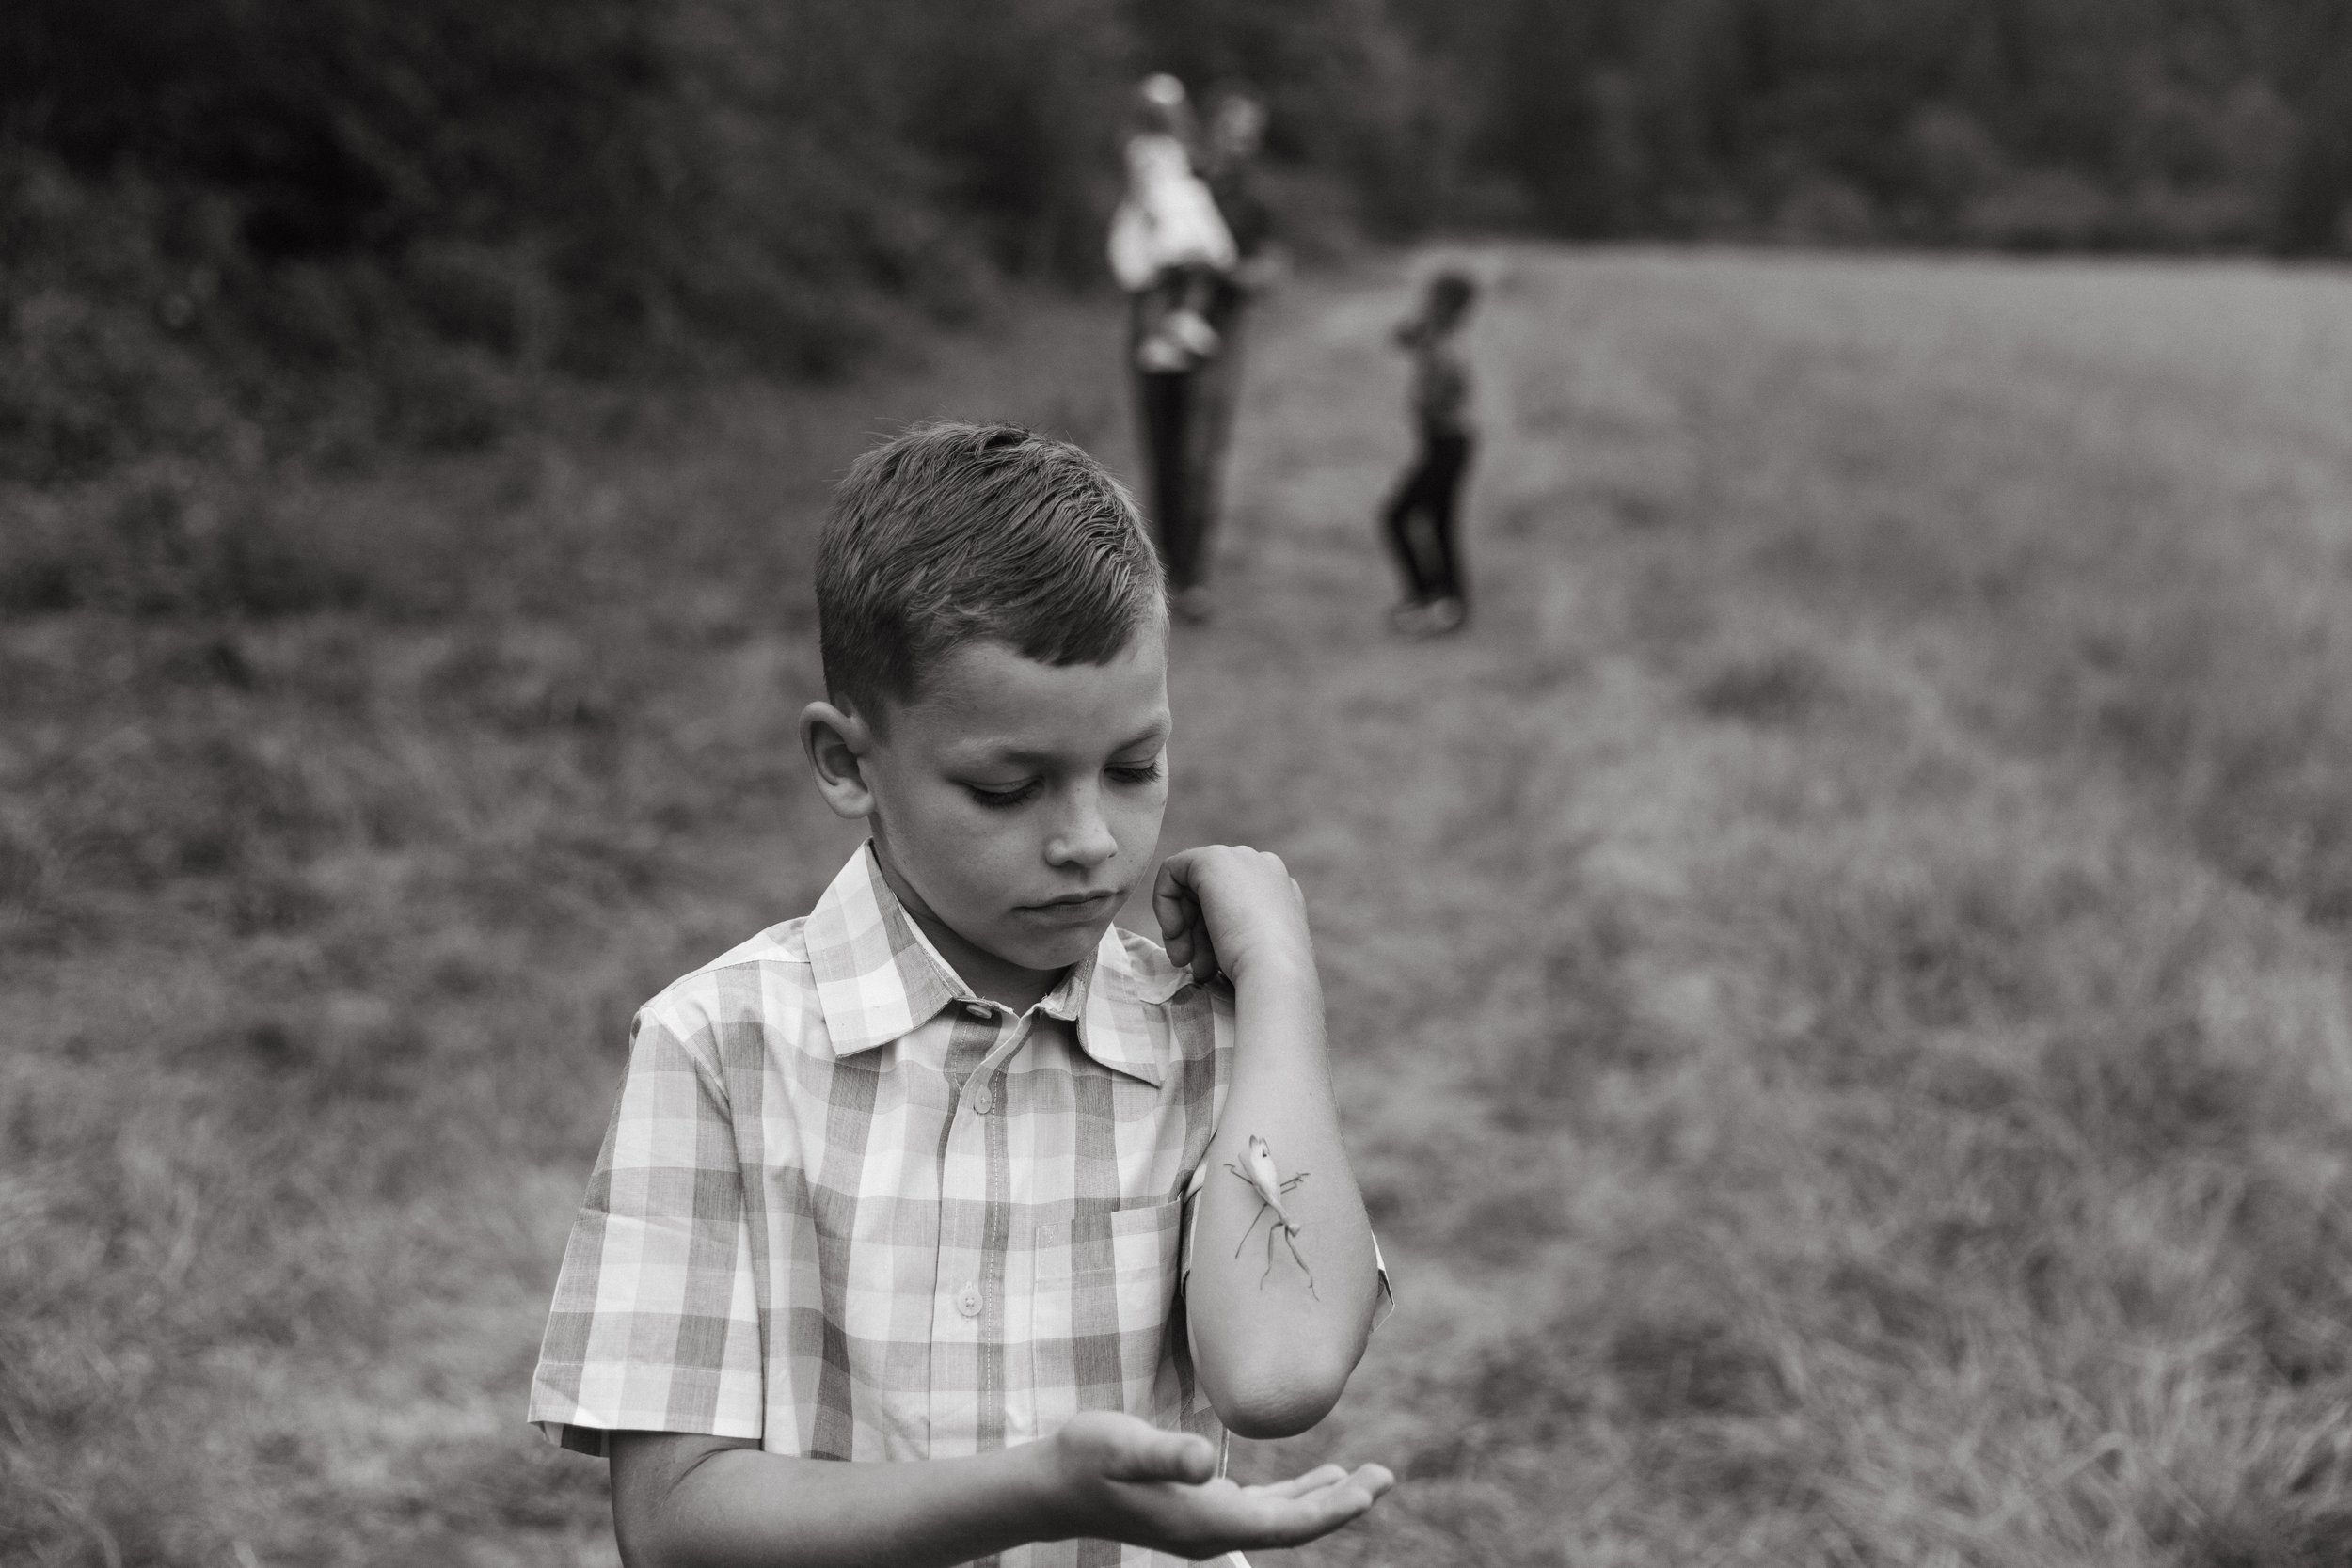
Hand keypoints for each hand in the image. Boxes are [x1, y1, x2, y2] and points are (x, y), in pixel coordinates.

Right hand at [1037, 1410, 1391, 1557]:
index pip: (1285, 1523)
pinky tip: (1320, 1479)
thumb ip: (1168, 1454)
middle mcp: (1213, 1531)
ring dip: (1326, 1499)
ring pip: (1283, 1519)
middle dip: (1343, 1504)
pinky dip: (1298, 1495)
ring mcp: (1208, 1524)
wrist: (1053, 1486)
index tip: (1371, 1488)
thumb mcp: (1124, 1446)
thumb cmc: (1087, 1459)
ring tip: (1367, 1479)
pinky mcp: (1201, 1511)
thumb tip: (1207, 1463)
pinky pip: (1264, 1511)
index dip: (1332, 1508)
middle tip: (1387, 1475)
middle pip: (1293, 1525)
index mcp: (1205, 1521)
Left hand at [1152, 846, 1313, 986]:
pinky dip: (1164, 901)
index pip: (1234, 904)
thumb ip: (1235, 935)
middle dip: (1193, 931)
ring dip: (1181, 926)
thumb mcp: (1254, 951)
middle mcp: (1265, 869)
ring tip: (1183, 962)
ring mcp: (1241, 859)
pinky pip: (1172, 870)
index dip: (1211, 934)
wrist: (1275, 975)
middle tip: (1188, 965)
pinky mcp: (1214, 860)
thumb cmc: (1267, 978)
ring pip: (1191, 886)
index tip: (1205, 965)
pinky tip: (1173, 932)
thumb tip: (1211, 941)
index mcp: (1281, 892)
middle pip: (1211, 893)